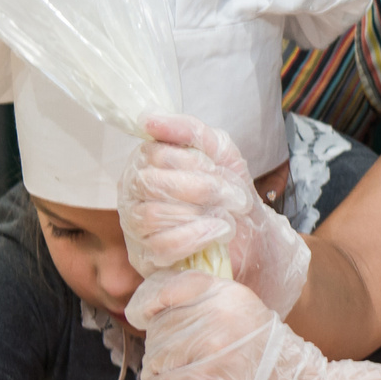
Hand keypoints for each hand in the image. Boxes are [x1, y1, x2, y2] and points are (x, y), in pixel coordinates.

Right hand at [119, 114, 310, 313]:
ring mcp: (133, 229)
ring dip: (200, 214)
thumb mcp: (217, 149)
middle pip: (150, 184)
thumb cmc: (227, 189)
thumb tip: (148, 120)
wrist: (250, 233)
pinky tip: (218, 231)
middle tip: (232, 195)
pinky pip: (162, 247)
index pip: (153, 155)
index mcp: (143, 163)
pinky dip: (198, 236)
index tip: (219, 170)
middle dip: (201, 188)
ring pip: (153, 216)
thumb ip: (188, 129)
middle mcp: (130, 194)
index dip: (193, 162)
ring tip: (226, 215)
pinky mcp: (146, 259)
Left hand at [130, 270, 380, 379]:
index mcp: (231, 295)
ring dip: (158, 375)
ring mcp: (207, 351)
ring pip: (154, 359)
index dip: (148, 299)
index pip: (171, 284)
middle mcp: (217, 316)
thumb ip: (214, 308)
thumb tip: (165, 309)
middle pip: (159, 327)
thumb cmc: (276, 368)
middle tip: (175, 365)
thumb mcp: (251, 319)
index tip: (141, 314)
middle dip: (160, 349)